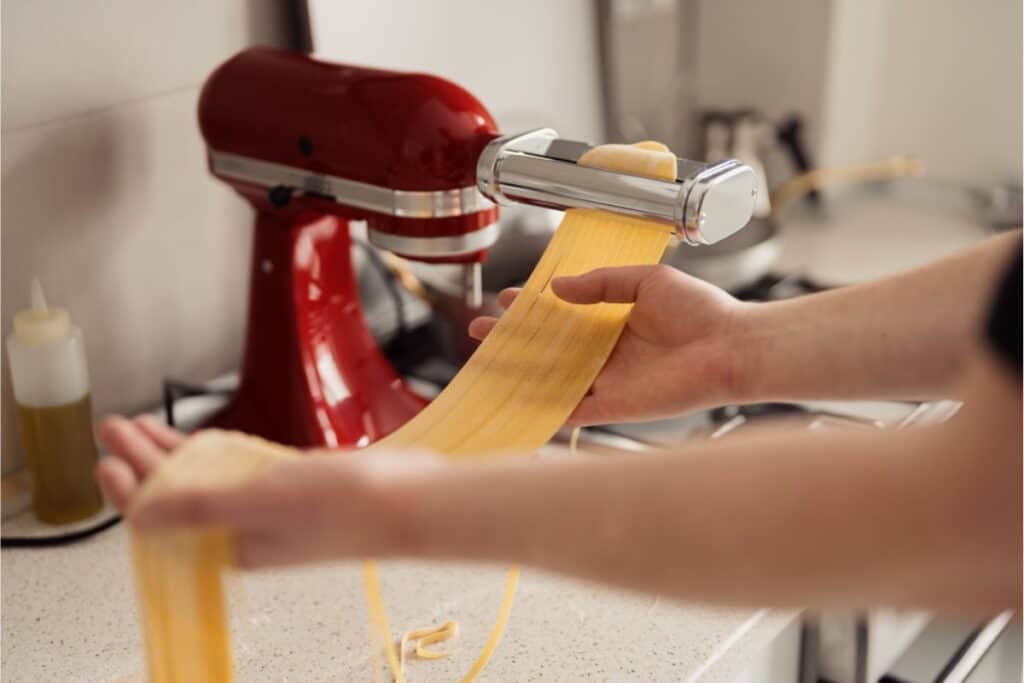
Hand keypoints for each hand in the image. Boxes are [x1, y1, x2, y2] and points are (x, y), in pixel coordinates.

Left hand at [96, 415, 441, 567]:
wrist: (411, 499)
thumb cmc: (346, 505)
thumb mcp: (261, 501)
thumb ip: (198, 508)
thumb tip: (139, 518)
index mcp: (233, 544)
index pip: (165, 517)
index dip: (131, 486)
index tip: (106, 454)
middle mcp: (247, 530)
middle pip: (179, 493)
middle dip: (144, 460)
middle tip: (114, 425)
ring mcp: (270, 508)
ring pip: (204, 479)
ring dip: (171, 452)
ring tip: (140, 424)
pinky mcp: (292, 487)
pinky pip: (236, 471)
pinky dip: (212, 453)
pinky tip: (196, 437)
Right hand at [469, 265, 745, 424]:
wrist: (731, 347)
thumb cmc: (701, 310)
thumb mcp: (646, 280)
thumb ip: (600, 283)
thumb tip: (556, 287)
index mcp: (614, 320)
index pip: (561, 314)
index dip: (531, 307)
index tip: (506, 298)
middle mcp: (606, 352)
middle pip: (547, 348)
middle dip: (511, 339)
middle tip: (478, 329)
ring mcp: (608, 380)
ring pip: (551, 377)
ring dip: (516, 371)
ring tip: (483, 360)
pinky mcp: (614, 406)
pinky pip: (571, 409)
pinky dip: (543, 407)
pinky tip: (514, 399)